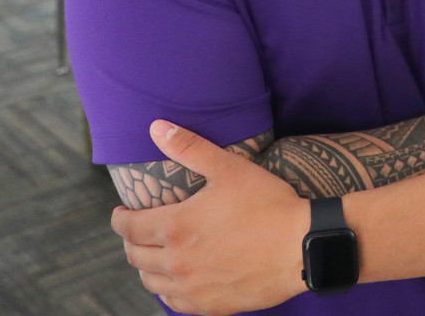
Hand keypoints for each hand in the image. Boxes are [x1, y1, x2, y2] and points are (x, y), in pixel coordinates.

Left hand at [112, 121, 308, 315]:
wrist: (304, 246)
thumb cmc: (268, 203)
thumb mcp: (229, 168)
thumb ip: (189, 147)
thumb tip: (157, 127)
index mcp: (175, 227)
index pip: (128, 227)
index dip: (120, 218)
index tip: (123, 212)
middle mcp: (176, 262)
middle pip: (135, 256)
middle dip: (131, 240)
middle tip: (138, 231)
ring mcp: (193, 288)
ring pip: (150, 282)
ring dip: (146, 267)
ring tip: (155, 254)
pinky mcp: (211, 305)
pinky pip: (174, 302)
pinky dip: (168, 290)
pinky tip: (176, 280)